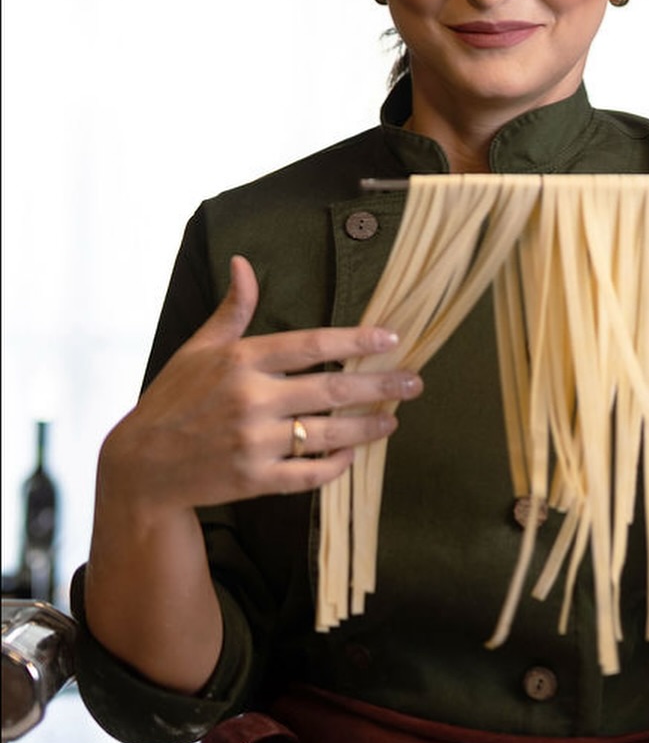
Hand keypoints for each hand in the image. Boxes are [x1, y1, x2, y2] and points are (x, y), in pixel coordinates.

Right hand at [99, 255, 422, 514]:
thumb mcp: (198, 349)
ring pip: (329, 434)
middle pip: (333, 388)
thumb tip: (244, 263)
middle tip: (414, 383)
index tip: (391, 338)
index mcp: (241, 360)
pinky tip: (351, 454)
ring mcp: (254, 442)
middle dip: (380, 386)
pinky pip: (309, 474)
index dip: (357, 339)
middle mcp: (252, 399)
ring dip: (367, 427)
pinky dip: (335, 466)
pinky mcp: (254, 480)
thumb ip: (231, 310)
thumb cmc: (172, 400)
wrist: (140, 466)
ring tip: (392, 420)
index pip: (312, 344)